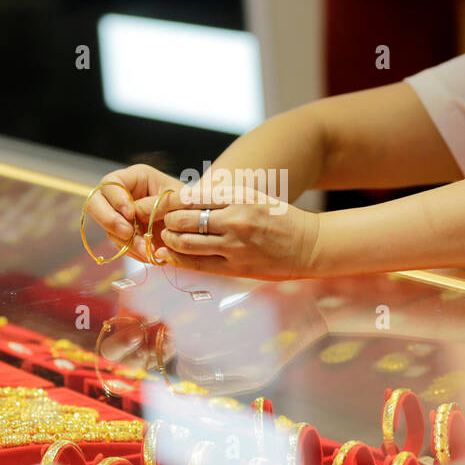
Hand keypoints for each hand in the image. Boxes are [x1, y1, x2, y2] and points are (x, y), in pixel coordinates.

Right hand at [86, 163, 184, 262]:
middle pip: (95, 203)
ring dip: (125, 241)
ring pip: (108, 229)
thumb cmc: (188, 203)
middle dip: (109, 220)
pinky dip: (132, 252)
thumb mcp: (177, 198)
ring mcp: (121, 216)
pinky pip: (120, 245)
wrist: (196, 223)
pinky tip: (148, 254)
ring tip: (147, 249)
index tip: (130, 214)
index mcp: (134, 178)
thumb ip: (156, 203)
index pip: (111, 183)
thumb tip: (134, 214)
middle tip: (127, 233)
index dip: (116, 199)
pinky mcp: (125, 235)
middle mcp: (122, 196)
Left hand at [154, 185, 320, 279]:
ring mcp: (234, 246)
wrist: (308, 245)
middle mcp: (234, 220)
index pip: (189, 197)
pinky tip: (168, 255)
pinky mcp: (236, 268)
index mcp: (238, 198)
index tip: (156, 204)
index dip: (165, 202)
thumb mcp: (251, 196)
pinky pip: (197, 264)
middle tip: (160, 222)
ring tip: (165, 237)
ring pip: (186, 243)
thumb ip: (219, 197)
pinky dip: (178, 259)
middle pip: (182, 220)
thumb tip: (183, 199)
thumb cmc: (277, 217)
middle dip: (165, 221)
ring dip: (168, 240)